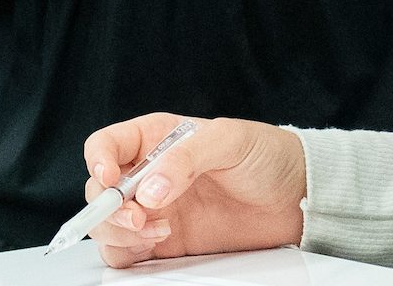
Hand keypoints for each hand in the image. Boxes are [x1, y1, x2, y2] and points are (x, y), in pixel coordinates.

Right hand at [81, 114, 309, 267]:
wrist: (295, 198)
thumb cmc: (265, 156)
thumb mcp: (228, 141)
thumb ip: (185, 159)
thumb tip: (149, 190)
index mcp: (154, 139)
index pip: (105, 146)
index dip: (98, 161)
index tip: (110, 179)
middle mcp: (146, 175)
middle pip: (99, 191)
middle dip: (108, 207)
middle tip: (138, 217)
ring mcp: (153, 211)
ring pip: (106, 225)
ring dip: (117, 232)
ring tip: (156, 231)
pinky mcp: (164, 242)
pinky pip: (126, 253)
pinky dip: (128, 253)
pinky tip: (159, 243)